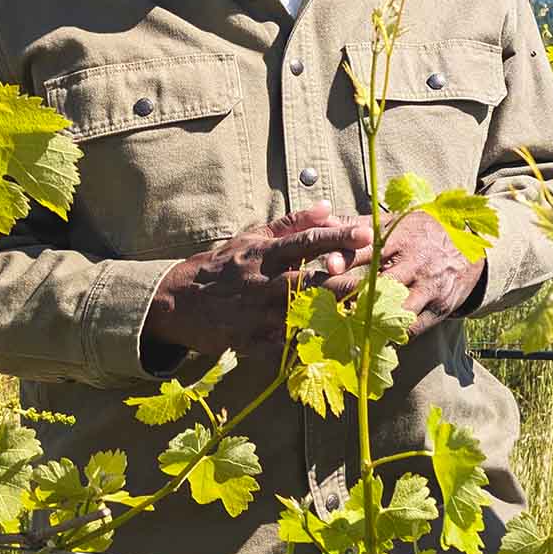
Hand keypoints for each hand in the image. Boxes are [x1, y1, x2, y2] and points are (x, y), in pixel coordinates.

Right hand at [146, 204, 372, 357]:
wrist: (175, 302)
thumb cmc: (223, 266)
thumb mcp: (251, 238)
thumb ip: (291, 224)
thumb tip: (328, 206)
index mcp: (262, 254)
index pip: (306, 241)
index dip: (338, 236)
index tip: (367, 232)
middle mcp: (260, 283)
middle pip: (309, 280)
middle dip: (344, 281)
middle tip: (378, 281)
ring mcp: (253, 314)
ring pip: (299, 314)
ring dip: (331, 316)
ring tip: (363, 315)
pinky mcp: (246, 342)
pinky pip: (280, 346)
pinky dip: (304, 346)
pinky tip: (330, 346)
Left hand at [320, 210, 485, 339]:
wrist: (471, 249)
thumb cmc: (421, 234)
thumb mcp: (394, 222)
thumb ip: (355, 224)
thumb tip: (319, 221)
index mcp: (403, 238)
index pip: (371, 248)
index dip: (349, 258)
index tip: (328, 267)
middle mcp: (418, 263)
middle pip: (380, 284)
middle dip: (351, 297)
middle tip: (323, 308)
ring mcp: (431, 287)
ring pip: (396, 310)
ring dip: (369, 320)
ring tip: (343, 328)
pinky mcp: (440, 308)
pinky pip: (412, 329)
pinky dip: (390, 334)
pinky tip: (370, 337)